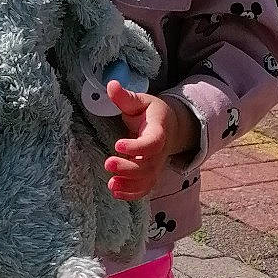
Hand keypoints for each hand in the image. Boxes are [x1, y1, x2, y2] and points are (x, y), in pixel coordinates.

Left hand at [103, 82, 196, 199]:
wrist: (169, 127)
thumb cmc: (151, 113)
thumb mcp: (140, 102)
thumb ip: (125, 97)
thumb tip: (111, 84)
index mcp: (158, 131)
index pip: (152, 142)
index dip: (137, 146)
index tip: (117, 144)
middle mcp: (160, 151)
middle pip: (148, 165)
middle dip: (128, 168)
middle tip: (108, 163)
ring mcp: (156, 165)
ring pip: (146, 180)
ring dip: (129, 184)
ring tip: (111, 184)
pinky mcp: (150, 174)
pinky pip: (145, 188)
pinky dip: (132, 193)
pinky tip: (115, 192)